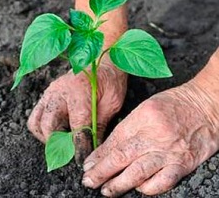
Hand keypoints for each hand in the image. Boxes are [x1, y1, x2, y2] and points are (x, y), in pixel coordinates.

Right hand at [27, 59, 126, 160]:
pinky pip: (35, 117)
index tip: (81, 161)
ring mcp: (49, 94)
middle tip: (70, 155)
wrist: (101, 59)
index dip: (79, 147)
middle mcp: (59, 93)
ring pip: (36, 123)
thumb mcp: (112, 103)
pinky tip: (57, 133)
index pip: (77, 127)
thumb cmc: (109, 80)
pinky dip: (42, 129)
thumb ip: (100, 125)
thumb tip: (93, 149)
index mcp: (79, 93)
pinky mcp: (45, 96)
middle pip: (49, 126)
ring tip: (62, 144)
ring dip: (47, 138)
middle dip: (59, 145)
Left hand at [82, 81, 218, 196]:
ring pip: (138, 172)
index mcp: (141, 118)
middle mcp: (153, 135)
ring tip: (107, 191)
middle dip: (102, 172)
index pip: (114, 141)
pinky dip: (148, 188)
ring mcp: (169, 151)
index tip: (88, 166)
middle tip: (89, 181)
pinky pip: (163, 181)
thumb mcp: (145, 109)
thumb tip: (106, 150)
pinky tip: (138, 189)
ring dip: (119, 184)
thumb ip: (127, 129)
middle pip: (121, 157)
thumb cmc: (174, 105)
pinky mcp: (183, 163)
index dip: (98, 156)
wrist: (207, 105)